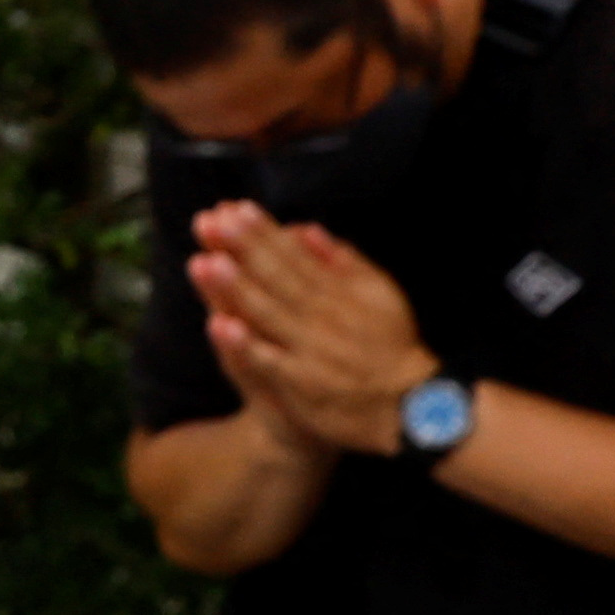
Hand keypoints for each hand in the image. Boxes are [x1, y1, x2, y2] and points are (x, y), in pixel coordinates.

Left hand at [186, 203, 431, 458]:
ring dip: (237, 287)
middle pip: (277, 276)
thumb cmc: (388, 346)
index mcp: (339, 291)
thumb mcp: (377, 294)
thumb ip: (342, 261)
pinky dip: (246, 343)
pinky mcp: (301, 382)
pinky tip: (219, 325)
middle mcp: (323, 315)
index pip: (294, 256)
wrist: (407, 405)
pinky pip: (269, 360)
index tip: (236, 209)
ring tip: (207, 261)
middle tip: (213, 221)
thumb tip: (306, 229)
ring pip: (269, 312)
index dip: (264, 232)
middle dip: (244, 248)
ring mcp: (310, 348)